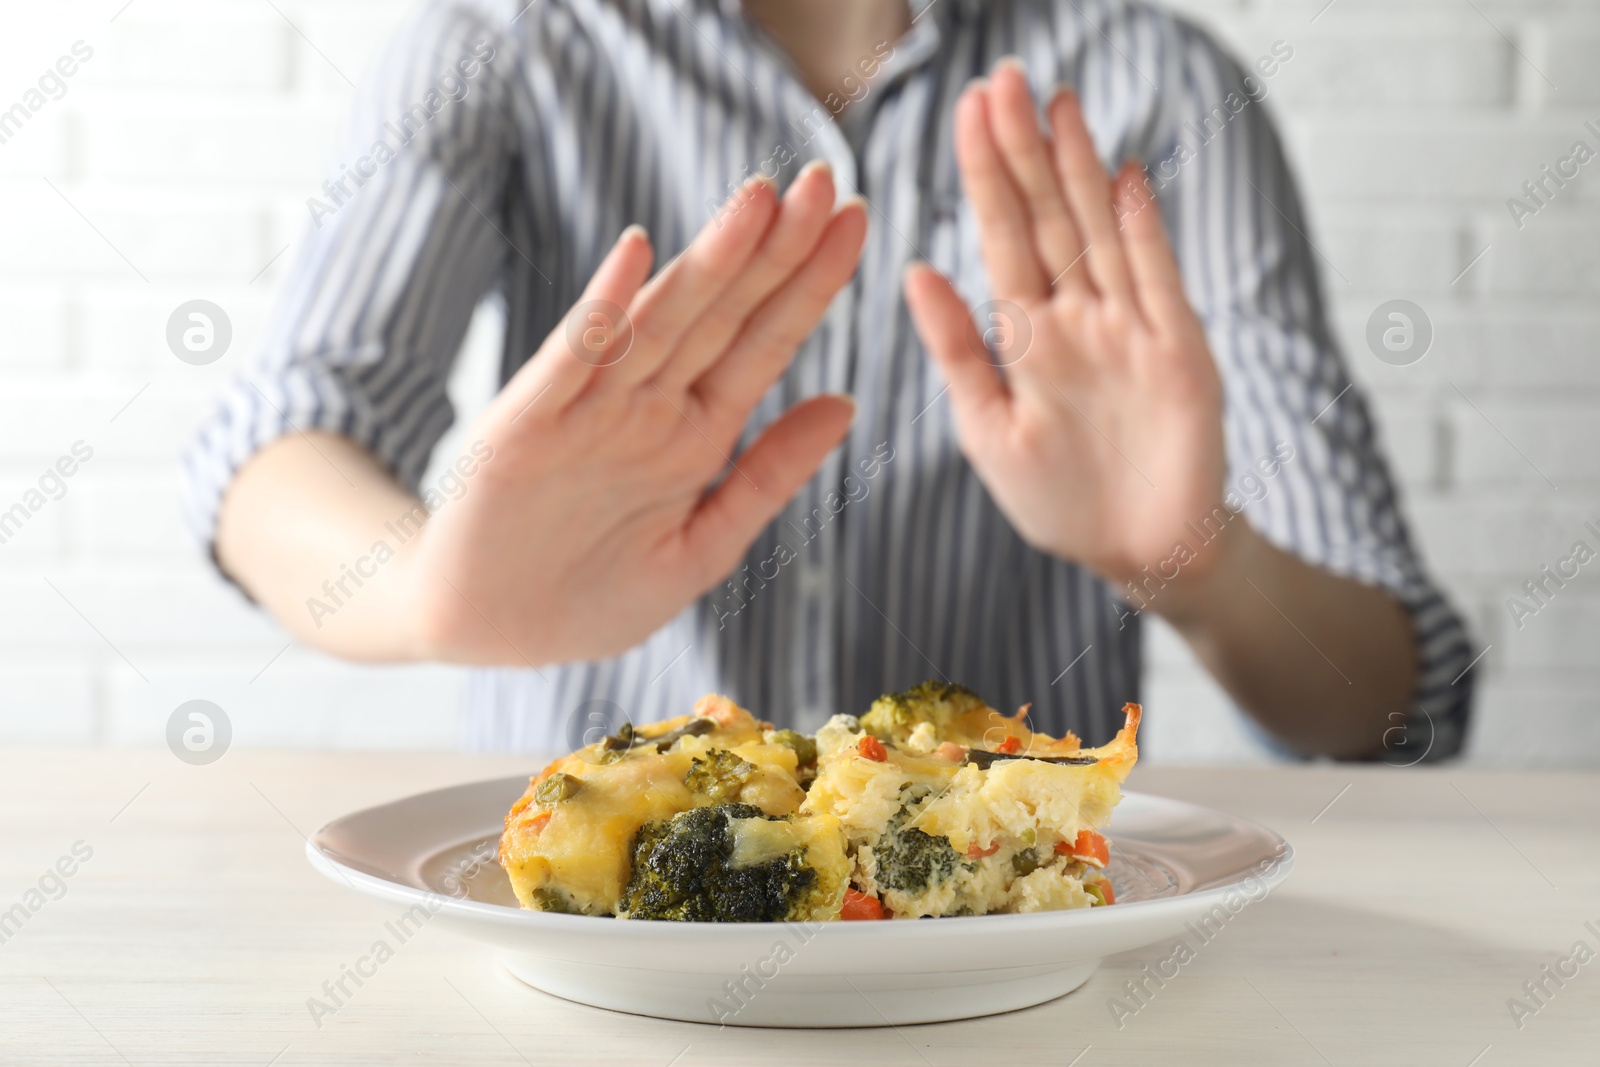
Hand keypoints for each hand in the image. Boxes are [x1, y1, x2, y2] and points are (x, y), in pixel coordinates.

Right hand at [403, 164, 867, 665]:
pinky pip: (570, 361)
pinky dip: (601, 311)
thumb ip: (767, 478)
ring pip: (659, 323)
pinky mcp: (526, 427)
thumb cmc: (591, 596)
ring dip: (708, 262)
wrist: (484, 630)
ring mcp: (588, 411)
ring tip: (760, 200)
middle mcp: (648, 408)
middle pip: (722, 316)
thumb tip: (845, 405)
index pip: (764, 344)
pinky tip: (636, 257)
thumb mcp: (701, 548)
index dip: (810, 284)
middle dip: (775, 250)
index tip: (855, 222)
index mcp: (697, 436)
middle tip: (823, 181)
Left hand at [905, 60, 1227, 594]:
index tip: (967, 112)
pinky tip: (1123, 177)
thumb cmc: (1058, 499)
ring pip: (1097, 234)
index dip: (983, 176)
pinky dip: (1140, 231)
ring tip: (1056, 103)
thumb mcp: (987, 427)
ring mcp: (1129, 329)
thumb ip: (956, 349)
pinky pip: (1156, 281)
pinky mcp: (1178, 353)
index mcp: (1025, 337)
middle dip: (1022, 151)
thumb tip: (914, 269)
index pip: (999, 238)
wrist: (1139, 554)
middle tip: (1002, 78)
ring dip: (1077, 170)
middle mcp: (1076, 319)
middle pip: (1045, 219)